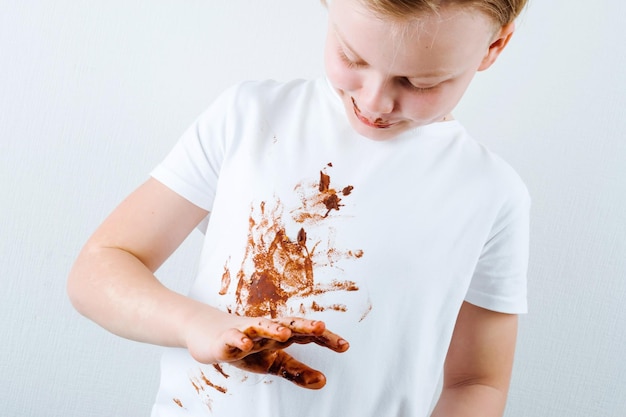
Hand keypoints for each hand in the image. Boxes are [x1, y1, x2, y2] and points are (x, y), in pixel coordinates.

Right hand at [184, 309, 348, 388]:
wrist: (212, 337)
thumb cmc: (249, 348)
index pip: (307, 335)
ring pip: (261, 327)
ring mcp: (247, 332)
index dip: (325, 339)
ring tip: (286, 332)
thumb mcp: (275, 363)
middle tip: (321, 326)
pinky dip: (239, 340)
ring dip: (272, 328)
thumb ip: (298, 371)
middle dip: (304, 326)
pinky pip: (233, 338)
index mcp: (281, 335)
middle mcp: (267, 330)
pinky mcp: (226, 338)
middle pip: (288, 325)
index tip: (344, 345)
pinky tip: (246, 344)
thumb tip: (323, 381)